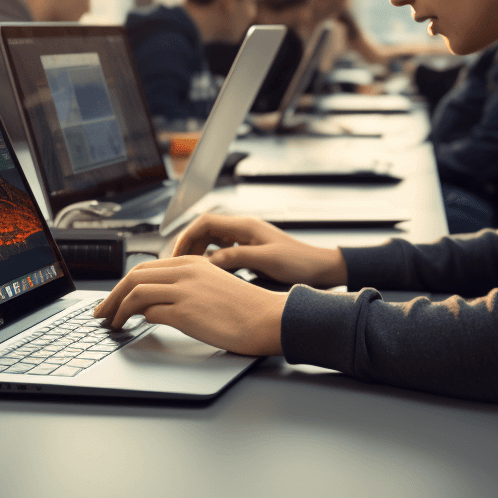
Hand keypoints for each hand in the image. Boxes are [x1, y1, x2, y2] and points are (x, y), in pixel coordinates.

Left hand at [92, 255, 285, 355]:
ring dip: (116, 308)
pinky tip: (130, 327)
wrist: (268, 318)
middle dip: (112, 296)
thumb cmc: (245, 310)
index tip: (113, 299)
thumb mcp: (212, 287)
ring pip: (136, 291)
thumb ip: (185, 288)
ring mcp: (185, 290)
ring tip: (110, 323)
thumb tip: (153, 305)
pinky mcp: (186, 311)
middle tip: (101, 312)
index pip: (146, 268)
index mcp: (193, 263)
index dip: (123, 284)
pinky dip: (133, 318)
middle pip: (134, 277)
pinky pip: (149, 310)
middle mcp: (186, 271)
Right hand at [171, 213, 347, 287]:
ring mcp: (247, 240)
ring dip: (198, 254)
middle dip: (187, 246)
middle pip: (204, 232)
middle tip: (176, 266)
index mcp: (245, 226)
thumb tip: (208, 261)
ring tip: (188, 271)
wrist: (322, 269)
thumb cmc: (300, 262)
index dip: (186, 236)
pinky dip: (211, 262)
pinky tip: (209, 274)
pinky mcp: (251, 252)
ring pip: (212, 243)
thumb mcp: (265, 260)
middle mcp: (244, 230)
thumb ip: (236, 257)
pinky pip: (223, 253)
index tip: (175, 254)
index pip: (204, 223)